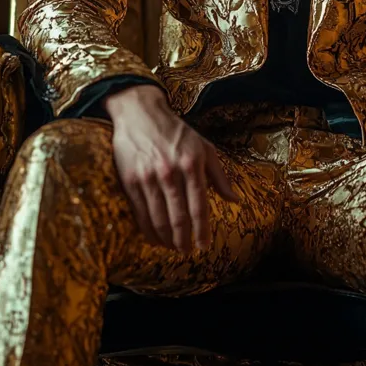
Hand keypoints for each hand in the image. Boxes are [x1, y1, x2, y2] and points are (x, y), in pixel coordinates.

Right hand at [103, 84, 237, 251]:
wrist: (140, 113)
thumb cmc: (176, 131)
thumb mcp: (203, 146)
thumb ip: (219, 175)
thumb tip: (235, 200)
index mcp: (192, 164)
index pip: (199, 206)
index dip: (202, 230)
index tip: (204, 246)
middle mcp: (171, 172)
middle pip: (179, 218)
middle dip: (184, 240)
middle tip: (188, 252)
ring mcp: (149, 178)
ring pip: (159, 219)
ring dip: (167, 240)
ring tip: (173, 248)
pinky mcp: (130, 181)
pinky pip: (140, 214)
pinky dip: (148, 231)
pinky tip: (154, 238)